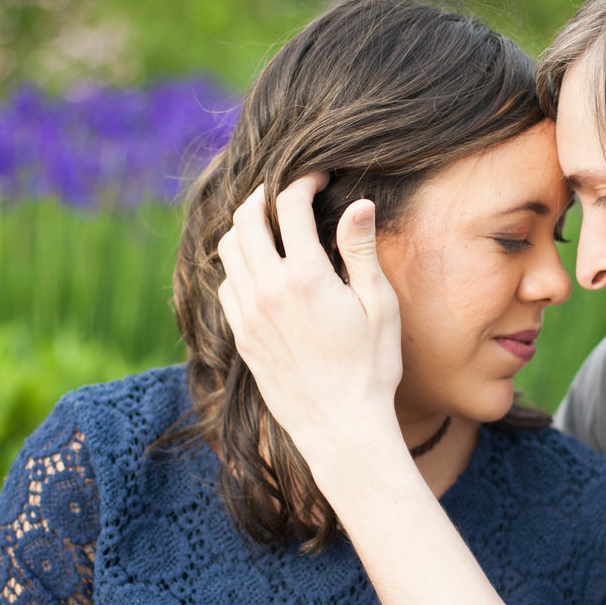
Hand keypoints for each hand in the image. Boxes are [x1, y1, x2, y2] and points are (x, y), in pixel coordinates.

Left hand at [214, 176, 404, 468]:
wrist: (340, 426)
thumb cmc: (372, 368)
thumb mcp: (379, 305)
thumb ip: (361, 250)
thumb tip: (355, 203)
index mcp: (306, 277)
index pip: (289, 206)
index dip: (303, 181)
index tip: (318, 178)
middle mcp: (268, 291)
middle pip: (246, 219)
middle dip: (264, 195)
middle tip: (285, 191)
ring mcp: (248, 314)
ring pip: (228, 249)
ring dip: (246, 227)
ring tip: (270, 225)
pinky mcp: (241, 336)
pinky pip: (226, 285)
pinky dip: (239, 265)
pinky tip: (262, 270)